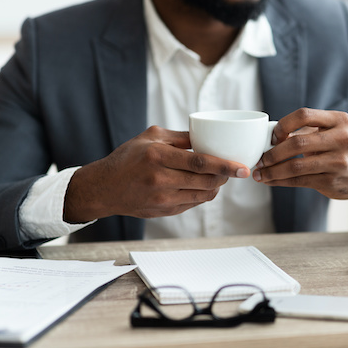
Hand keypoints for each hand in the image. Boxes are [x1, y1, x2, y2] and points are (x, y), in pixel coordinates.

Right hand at [64, 126, 249, 222]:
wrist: (104, 188)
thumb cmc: (128, 157)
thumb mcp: (151, 137)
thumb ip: (181, 137)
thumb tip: (208, 135)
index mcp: (157, 156)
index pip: (199, 162)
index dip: (224, 166)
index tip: (243, 168)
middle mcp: (160, 179)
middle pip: (205, 181)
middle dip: (225, 176)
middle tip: (234, 170)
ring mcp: (162, 199)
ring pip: (203, 195)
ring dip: (216, 186)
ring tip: (220, 176)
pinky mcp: (164, 212)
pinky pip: (193, 204)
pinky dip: (203, 195)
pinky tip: (203, 186)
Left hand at [252, 108, 347, 205]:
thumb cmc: (338, 149)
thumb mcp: (330, 132)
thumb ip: (306, 130)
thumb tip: (267, 137)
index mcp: (339, 120)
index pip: (304, 115)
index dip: (283, 125)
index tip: (273, 136)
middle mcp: (342, 139)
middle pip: (297, 142)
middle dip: (273, 153)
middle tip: (260, 159)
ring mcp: (339, 161)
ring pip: (296, 166)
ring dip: (272, 171)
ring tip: (259, 173)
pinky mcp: (332, 181)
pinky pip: (299, 181)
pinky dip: (280, 181)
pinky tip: (270, 180)